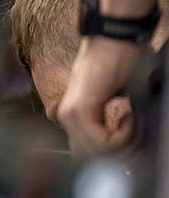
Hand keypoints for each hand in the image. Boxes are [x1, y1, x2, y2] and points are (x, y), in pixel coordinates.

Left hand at [57, 37, 141, 153]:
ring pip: (100, 153)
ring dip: (123, 140)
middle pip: (96, 156)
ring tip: (129, 115)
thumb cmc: (118, 65)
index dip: (118, 147)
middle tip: (132, 123)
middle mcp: (66, 118)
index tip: (129, 127)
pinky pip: (102, 143)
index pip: (92, 154)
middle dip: (122, 147)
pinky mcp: (78, 110)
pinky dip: (122, 134)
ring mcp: (69, 114)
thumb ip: (104, 126)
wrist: (113, 41)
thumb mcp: (111, 103)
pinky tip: (126, 112)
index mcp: (73, 117)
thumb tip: (115, 152)